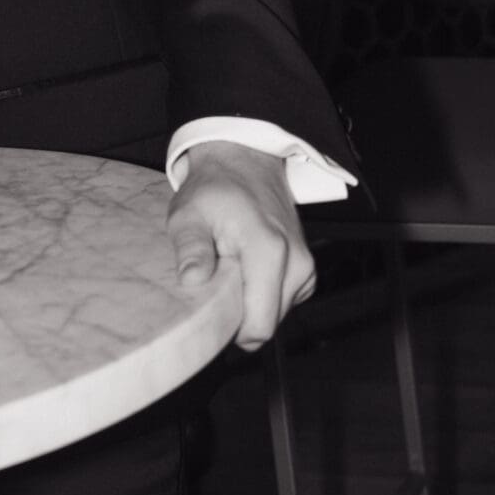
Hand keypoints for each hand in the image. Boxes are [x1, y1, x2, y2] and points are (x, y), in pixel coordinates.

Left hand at [166, 142, 315, 351]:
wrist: (245, 162)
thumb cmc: (214, 189)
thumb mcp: (188, 214)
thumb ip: (192, 247)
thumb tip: (193, 281)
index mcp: (269, 252)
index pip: (259, 326)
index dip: (230, 331)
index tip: (208, 312)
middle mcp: (296, 263)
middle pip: (266, 324)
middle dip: (238, 316)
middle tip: (214, 283)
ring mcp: (306, 267)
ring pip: (275, 315)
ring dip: (249, 304)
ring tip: (229, 271)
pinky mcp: (306, 271)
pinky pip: (282, 302)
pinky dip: (262, 295)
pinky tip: (245, 270)